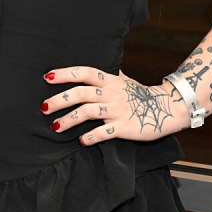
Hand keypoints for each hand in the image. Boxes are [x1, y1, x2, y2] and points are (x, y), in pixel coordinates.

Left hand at [41, 65, 187, 144]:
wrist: (168, 108)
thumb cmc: (142, 95)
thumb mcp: (125, 81)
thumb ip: (109, 76)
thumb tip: (92, 70)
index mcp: (110, 81)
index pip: (85, 73)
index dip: (66, 74)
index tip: (47, 77)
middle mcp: (112, 93)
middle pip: (81, 93)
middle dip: (59, 100)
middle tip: (43, 108)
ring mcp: (118, 110)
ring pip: (88, 112)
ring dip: (69, 120)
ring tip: (55, 127)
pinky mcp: (125, 127)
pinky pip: (104, 132)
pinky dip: (91, 137)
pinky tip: (81, 141)